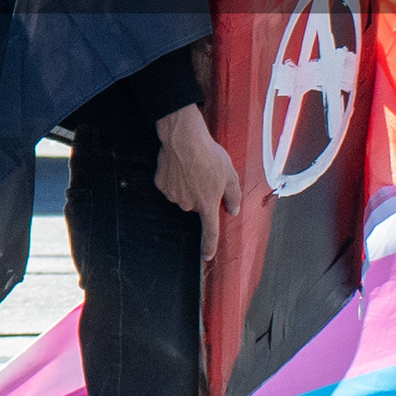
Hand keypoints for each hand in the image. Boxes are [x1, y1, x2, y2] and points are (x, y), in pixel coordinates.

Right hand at [155, 102, 240, 265]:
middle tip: (207, 178)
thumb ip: (234, 196)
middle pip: (196, 207)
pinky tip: (180, 168)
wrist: (183, 139)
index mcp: (207, 203)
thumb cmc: (209, 155)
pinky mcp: (161, 184)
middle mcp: (188, 204)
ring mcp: (173, 194)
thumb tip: (233, 210)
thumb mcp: (231, 175)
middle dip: (202, 197)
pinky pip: (170, 188)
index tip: (207, 256)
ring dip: (189, 188)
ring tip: (193, 169)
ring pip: (183, 197)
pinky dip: (175, 181)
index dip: (209, 246)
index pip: (210, 231)